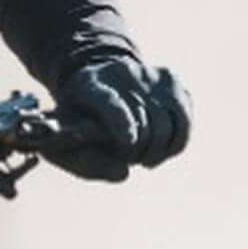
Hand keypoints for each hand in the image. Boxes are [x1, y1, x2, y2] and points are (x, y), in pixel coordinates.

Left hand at [46, 53, 189, 180]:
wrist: (100, 74)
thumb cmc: (79, 113)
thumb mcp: (64, 131)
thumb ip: (81, 157)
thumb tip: (123, 174)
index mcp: (88, 85)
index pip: (109, 104)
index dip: (122, 124)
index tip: (128, 144)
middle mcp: (122, 74)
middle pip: (143, 124)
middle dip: (136, 152)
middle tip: (128, 157)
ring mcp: (150, 76)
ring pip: (166, 127)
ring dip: (156, 151)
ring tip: (144, 157)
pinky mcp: (171, 81)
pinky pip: (183, 124)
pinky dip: (174, 144)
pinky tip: (160, 149)